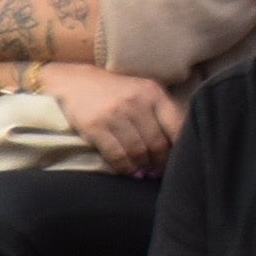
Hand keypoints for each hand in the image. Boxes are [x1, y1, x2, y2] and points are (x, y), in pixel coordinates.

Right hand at [42, 67, 183, 175]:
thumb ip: (160, 112)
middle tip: (160, 170)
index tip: (179, 158)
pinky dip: (125, 167)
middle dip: (161, 161)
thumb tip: (177, 144)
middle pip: (157, 142)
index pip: (176, 125)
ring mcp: (116, 115)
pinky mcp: (96, 127)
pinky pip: (116, 155)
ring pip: (138, 151)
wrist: (76, 83)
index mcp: (154, 93)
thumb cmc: (116, 90)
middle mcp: (137, 103)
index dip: (180, 147)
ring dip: (143, 166)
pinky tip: (129, 171)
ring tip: (146, 172)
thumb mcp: (143, 91)